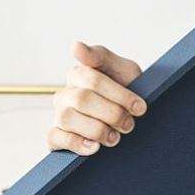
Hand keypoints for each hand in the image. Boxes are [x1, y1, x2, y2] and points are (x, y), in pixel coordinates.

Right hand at [48, 41, 146, 155]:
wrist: (130, 121)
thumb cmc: (125, 93)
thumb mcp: (123, 71)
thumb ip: (102, 56)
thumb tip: (75, 47)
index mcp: (79, 75)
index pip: (93, 79)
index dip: (119, 95)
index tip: (140, 107)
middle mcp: (65, 94)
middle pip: (83, 99)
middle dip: (112, 114)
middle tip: (129, 124)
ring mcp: (59, 115)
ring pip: (68, 118)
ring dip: (97, 130)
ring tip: (115, 137)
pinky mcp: (56, 136)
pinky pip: (55, 138)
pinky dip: (75, 144)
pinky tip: (94, 147)